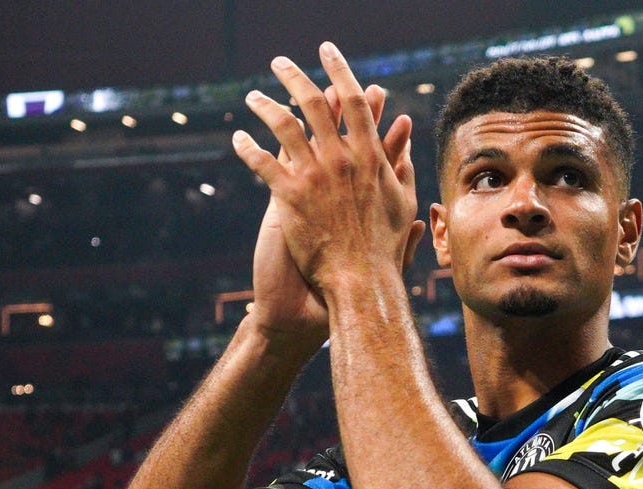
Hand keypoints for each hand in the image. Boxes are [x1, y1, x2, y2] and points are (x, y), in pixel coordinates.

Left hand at [233, 42, 423, 301]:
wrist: (358, 282)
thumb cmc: (383, 250)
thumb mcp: (403, 205)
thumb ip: (402, 171)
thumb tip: (405, 147)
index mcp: (369, 156)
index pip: (353, 101)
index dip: (339, 71)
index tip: (326, 51)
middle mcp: (341, 158)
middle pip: (313, 102)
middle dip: (294, 76)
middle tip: (280, 62)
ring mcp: (314, 175)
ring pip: (282, 124)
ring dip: (264, 105)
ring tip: (251, 97)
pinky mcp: (289, 196)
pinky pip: (261, 162)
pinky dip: (247, 148)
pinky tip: (237, 139)